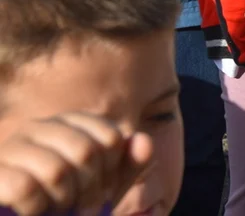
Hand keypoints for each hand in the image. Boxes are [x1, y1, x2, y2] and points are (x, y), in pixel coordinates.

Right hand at [0, 112, 151, 215]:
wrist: (19, 213)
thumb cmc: (63, 202)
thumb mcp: (101, 188)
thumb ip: (126, 167)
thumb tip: (145, 141)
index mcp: (71, 123)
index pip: (110, 137)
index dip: (112, 172)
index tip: (103, 193)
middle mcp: (41, 126)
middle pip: (86, 152)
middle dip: (90, 190)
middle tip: (83, 209)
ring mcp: (12, 147)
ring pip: (56, 171)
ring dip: (63, 201)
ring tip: (57, 210)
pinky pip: (25, 188)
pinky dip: (36, 209)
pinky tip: (33, 213)